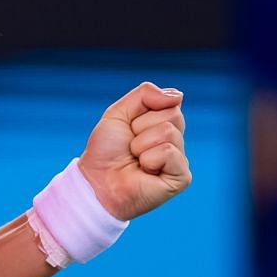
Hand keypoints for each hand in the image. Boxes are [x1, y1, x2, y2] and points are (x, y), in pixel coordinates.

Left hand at [78, 81, 191, 220]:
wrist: (96, 181)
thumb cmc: (106, 151)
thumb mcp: (118, 112)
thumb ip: (145, 94)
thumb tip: (178, 96)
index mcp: (164, 124)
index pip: (169, 101)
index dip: (142, 113)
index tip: (129, 129)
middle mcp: (175, 141)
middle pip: (172, 115)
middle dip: (141, 128)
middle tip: (131, 147)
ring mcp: (179, 160)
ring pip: (168, 132)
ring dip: (141, 145)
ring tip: (135, 160)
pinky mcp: (181, 178)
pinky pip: (168, 152)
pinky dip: (149, 159)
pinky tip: (144, 171)